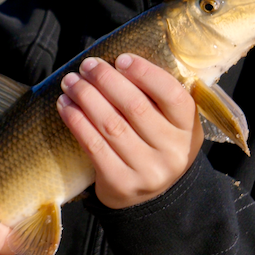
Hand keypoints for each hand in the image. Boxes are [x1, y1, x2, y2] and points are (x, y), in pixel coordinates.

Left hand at [56, 54, 202, 209]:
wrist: (151, 195)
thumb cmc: (155, 143)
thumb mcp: (170, 122)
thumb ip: (154, 96)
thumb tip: (116, 63)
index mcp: (188, 129)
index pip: (172, 95)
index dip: (145, 73)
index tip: (121, 59)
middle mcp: (172, 151)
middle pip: (135, 107)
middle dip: (106, 80)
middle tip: (88, 65)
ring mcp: (148, 171)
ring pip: (111, 125)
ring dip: (86, 98)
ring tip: (71, 82)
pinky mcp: (121, 183)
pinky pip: (94, 146)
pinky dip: (76, 122)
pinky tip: (66, 106)